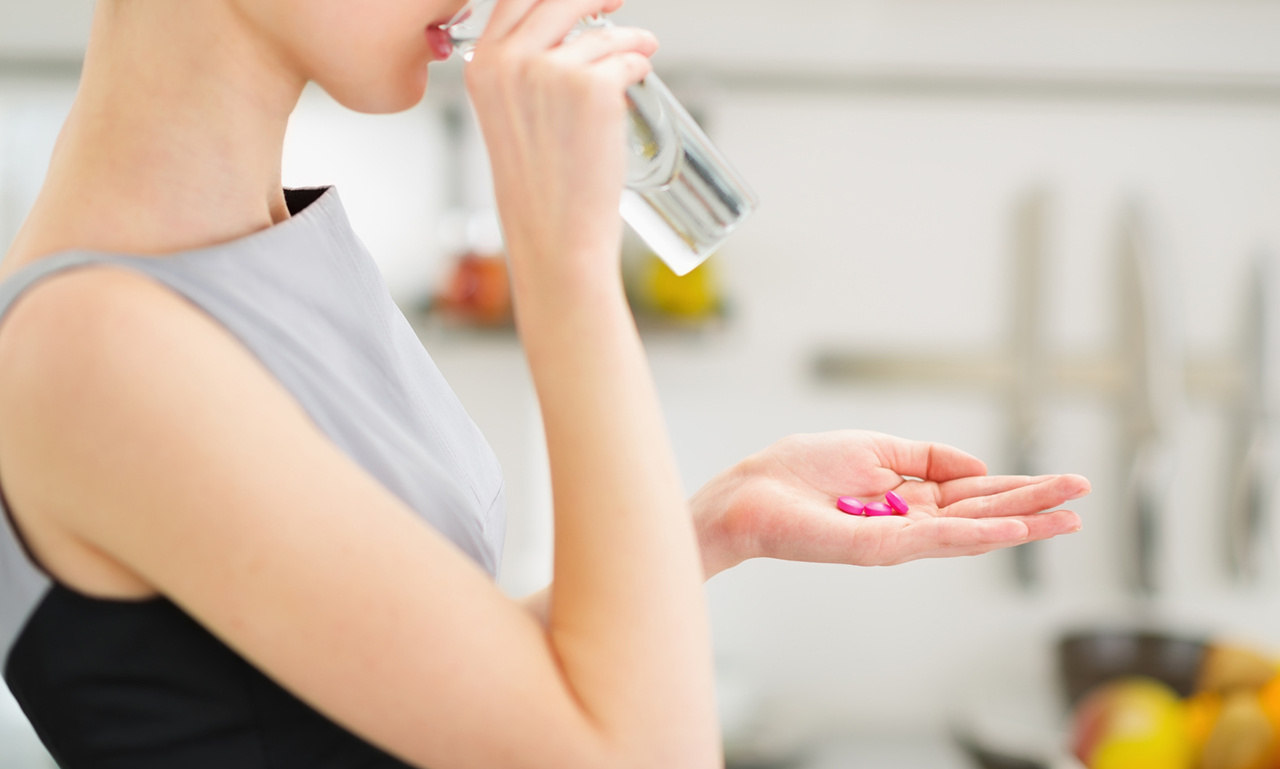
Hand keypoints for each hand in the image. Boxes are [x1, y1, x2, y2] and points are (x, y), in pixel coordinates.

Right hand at [465, 0, 657, 302]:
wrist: (556, 234)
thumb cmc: (538, 189)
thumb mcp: (509, 119)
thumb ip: (523, 73)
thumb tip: (566, 38)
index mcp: (483, 67)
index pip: (516, 0)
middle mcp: (511, 62)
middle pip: (561, 0)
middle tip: (619, 4)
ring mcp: (552, 72)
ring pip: (602, 35)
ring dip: (630, 39)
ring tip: (642, 51)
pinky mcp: (593, 88)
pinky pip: (627, 59)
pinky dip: (639, 65)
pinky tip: (640, 77)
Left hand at [690, 431, 1089, 575]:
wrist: (752, 493)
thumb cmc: (798, 471)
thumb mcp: (875, 448)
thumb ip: (927, 457)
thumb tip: (979, 466)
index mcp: (908, 497)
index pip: (974, 493)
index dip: (1017, 487)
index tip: (1061, 482)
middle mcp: (910, 522)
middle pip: (984, 513)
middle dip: (1035, 504)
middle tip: (1083, 498)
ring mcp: (900, 537)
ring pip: (973, 530)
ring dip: (1024, 522)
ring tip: (1069, 517)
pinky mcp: (883, 546)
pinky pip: (941, 538)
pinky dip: (982, 532)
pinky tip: (1019, 527)